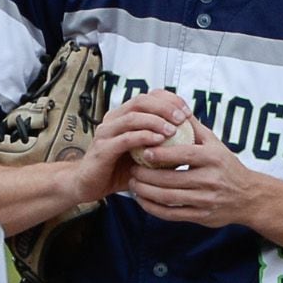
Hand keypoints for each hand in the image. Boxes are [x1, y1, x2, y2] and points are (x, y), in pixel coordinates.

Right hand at [74, 93, 193, 206]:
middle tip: (183, 118)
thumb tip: (193, 141)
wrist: (89, 185)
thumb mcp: (145, 155)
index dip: (169, 100)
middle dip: (165, 106)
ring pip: (133, 117)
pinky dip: (144, 137)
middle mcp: (113, 119)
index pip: (149, 97)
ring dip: (156, 120)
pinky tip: (158, 141)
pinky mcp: (103, 148)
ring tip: (173, 130)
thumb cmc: (119, 170)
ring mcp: (106, 132)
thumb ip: (163, 145)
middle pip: (141, 101)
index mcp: (124, 115)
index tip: (187, 112)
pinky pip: (125, 138)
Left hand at [124, 119, 267, 229]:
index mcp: (214, 158)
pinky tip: (142, 200)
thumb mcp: (216, 144)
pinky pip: (172, 214)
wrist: (248, 197)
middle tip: (132, 170)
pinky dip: (153, 208)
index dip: (163, 155)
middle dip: (147, 176)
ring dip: (146, 192)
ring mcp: (206, 200)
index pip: (185, 155)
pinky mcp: (201, 217)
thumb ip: (194, 128)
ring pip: (169, 198)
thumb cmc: (226, 165)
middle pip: (172, 180)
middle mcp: (211, 180)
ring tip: (133, 184)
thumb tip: (174, 107)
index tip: (144, 151)